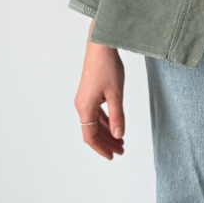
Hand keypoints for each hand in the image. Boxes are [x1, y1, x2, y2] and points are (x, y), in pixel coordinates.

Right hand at [73, 20, 125, 159]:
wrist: (100, 45)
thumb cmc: (108, 67)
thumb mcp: (116, 94)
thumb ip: (117, 116)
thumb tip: (119, 135)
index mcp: (85, 107)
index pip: (90, 136)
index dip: (101, 148)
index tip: (112, 156)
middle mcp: (81, 105)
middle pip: (92, 131)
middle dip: (107, 143)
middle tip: (121, 151)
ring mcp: (85, 99)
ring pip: (95, 123)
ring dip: (107, 133)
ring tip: (121, 141)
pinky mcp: (90, 93)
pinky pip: (96, 113)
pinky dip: (106, 121)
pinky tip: (116, 126)